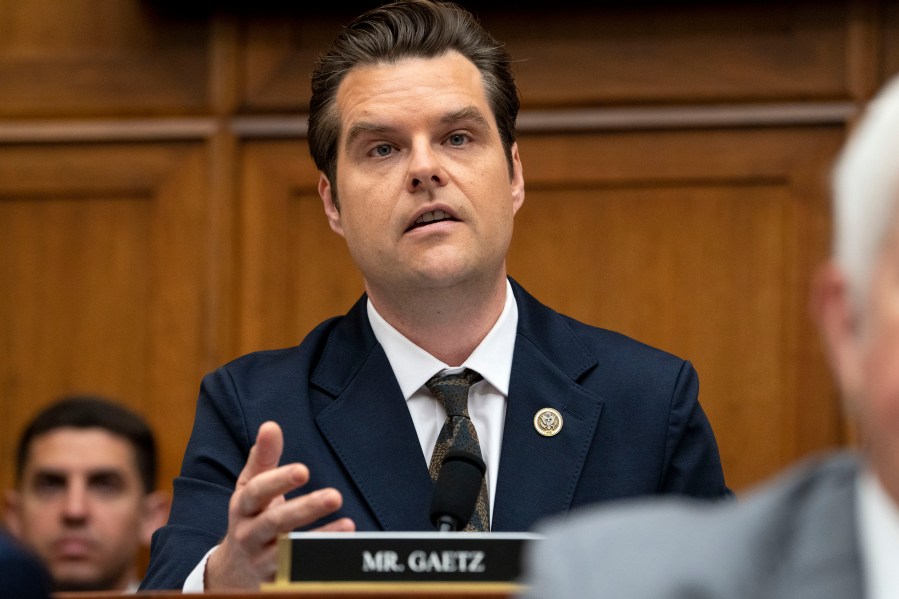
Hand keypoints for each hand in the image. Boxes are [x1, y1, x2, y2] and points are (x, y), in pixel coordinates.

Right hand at [205, 421, 355, 588]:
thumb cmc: (249, 518)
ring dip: (320, 539)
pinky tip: (345, 545)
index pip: (256, 493)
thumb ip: (263, 458)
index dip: (278, 481)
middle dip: (305, 510)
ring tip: (348, 524)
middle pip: (275, 523)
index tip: (303, 470)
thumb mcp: (250, 489)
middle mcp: (249, 534)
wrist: (232, 573)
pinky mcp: (277, 580)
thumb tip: (271, 426)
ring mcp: (263, 561)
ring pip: (289, 552)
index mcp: (243, 507)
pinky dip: (323, 560)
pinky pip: (300, 571)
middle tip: (335, 496)